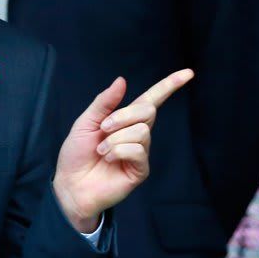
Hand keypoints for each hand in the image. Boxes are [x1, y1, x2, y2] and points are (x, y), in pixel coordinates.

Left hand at [53, 69, 194, 231]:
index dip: (170, 85)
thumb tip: (122, 80)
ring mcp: (141, 152)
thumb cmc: (76, 155)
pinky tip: (109, 159)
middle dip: (122, 116)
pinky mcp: (140, 169)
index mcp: (126, 120)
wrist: (70, 184)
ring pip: (141, 131)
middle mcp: (137, 134)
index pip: (152, 99)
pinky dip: (118, 151)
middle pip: (148, 110)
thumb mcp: (86, 122)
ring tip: (101, 150)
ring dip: (115, 138)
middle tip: (103, 129)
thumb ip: (104, 102)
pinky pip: (138, 150)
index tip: (188, 73)